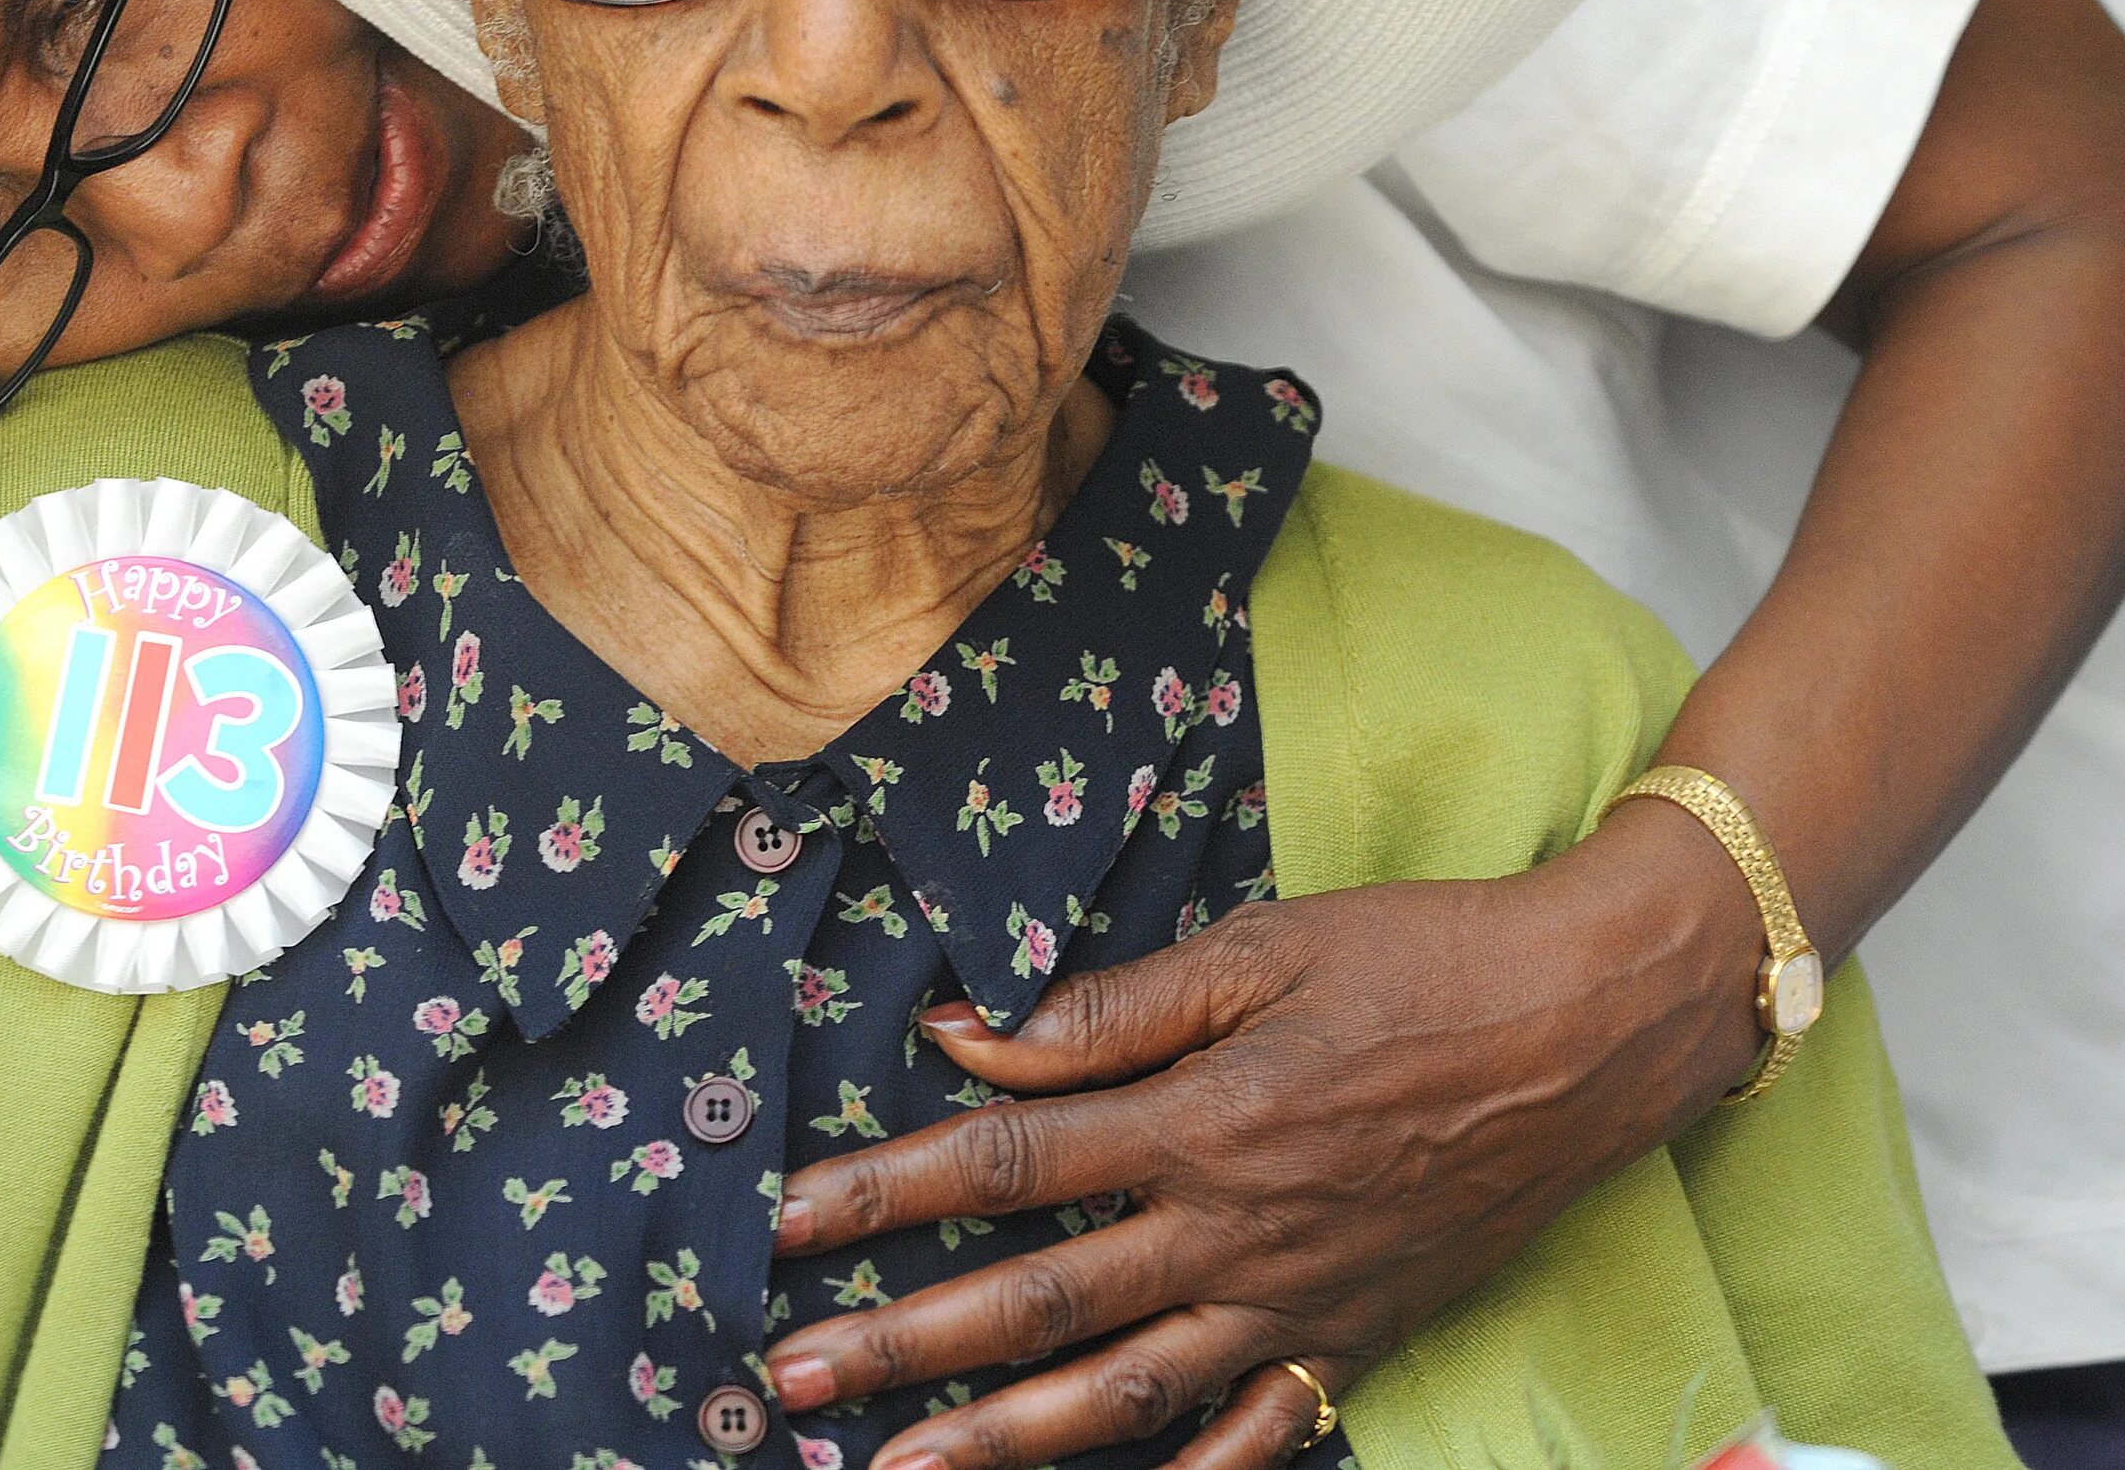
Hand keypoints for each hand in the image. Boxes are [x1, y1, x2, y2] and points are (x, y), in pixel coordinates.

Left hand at [762, 803, 1763, 1469]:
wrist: (1591, 1026)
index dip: (879, 1195)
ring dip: (1003, 1440)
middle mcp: (1231, 1229)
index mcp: (1196, 1120)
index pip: (999, 1166)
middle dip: (900, 1345)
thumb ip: (1108, 1009)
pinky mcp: (1356, 1337)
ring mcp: (1294, 1301)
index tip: (781, 1222)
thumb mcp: (1258, 950)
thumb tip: (966, 1035)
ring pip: (1125, 1398)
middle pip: (1035, 1302)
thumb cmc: (1419, 961)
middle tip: (788, 1380)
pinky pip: (1262, 1434)